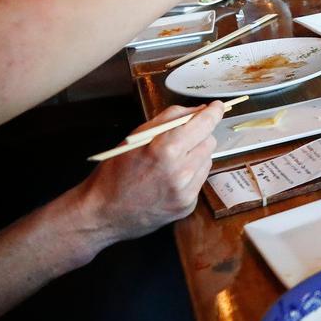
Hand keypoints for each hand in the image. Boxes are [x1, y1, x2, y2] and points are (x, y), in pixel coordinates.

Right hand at [78, 102, 224, 243]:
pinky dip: (190, 175)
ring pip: (207, 161)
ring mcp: (186, 192)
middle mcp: (181, 172)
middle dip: (200, 135)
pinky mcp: (187, 206)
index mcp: (167, 150)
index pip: (204, 124)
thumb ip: (169, 119)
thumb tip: (197, 111)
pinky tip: (170, 179)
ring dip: (195, 155)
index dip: (214, 113)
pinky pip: (199, 180)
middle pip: (210, 141)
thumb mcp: (137, 136)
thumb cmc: (114, 171)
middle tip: (182, 138)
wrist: (102, 214)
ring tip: (171, 161)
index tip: (217, 107)